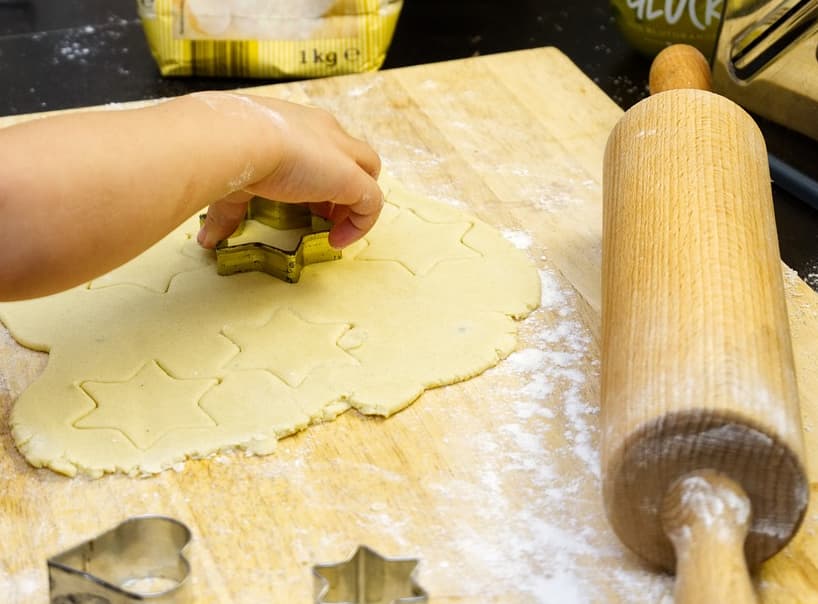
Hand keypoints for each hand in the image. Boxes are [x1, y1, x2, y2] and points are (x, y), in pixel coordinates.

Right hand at [195, 93, 382, 249]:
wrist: (237, 138)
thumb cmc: (227, 149)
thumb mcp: (231, 179)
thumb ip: (227, 210)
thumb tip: (206, 238)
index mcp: (297, 124)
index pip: (322, 145)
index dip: (317, 174)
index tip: (300, 202)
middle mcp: (325, 131)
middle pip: (352, 157)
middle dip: (341, 186)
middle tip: (318, 213)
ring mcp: (342, 154)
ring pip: (368, 174)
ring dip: (353, 203)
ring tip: (330, 229)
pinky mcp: (352, 178)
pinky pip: (372, 203)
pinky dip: (360, 224)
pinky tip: (335, 240)